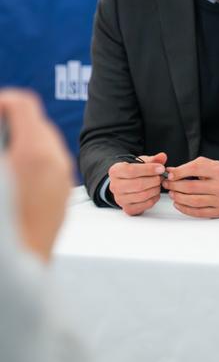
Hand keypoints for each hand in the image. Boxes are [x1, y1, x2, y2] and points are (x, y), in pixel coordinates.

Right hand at [0, 89, 73, 261]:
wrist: (20, 269)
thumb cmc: (5, 224)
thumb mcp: (0, 174)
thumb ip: (3, 147)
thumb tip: (6, 133)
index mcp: (35, 152)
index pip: (23, 104)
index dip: (1, 101)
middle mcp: (55, 160)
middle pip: (35, 123)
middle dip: (9, 121)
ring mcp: (62, 178)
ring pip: (43, 144)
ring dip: (19, 140)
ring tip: (3, 151)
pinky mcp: (60, 194)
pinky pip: (48, 164)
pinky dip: (29, 159)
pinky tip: (11, 174)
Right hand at [107, 152, 166, 215]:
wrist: (127, 183)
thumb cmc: (134, 172)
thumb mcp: (142, 162)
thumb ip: (153, 159)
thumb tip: (162, 156)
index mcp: (115, 171)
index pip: (131, 170)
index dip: (149, 169)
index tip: (161, 168)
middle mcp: (115, 186)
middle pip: (138, 184)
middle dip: (154, 180)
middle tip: (161, 177)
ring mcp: (120, 199)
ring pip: (142, 196)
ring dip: (155, 189)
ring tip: (158, 184)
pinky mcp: (128, 208)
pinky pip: (144, 205)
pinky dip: (154, 199)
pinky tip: (155, 192)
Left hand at [162, 157, 218, 217]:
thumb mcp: (209, 165)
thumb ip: (190, 167)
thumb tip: (171, 172)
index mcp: (218, 170)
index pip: (194, 169)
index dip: (179, 173)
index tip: (170, 175)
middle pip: (191, 187)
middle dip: (174, 186)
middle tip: (167, 184)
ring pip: (193, 201)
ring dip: (178, 198)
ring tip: (172, 194)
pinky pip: (198, 212)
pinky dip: (185, 209)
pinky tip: (179, 204)